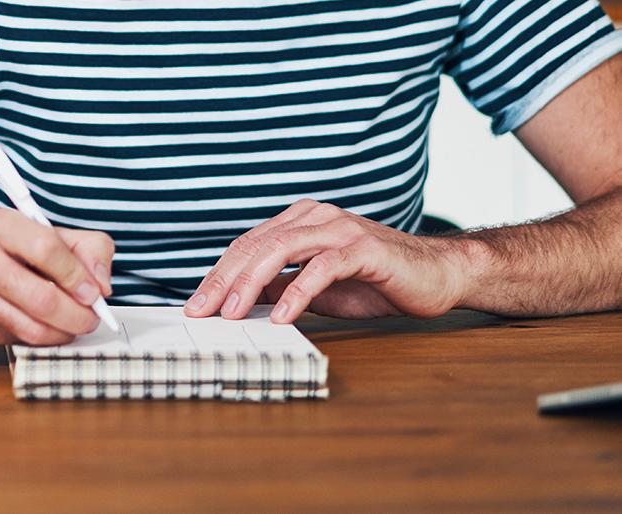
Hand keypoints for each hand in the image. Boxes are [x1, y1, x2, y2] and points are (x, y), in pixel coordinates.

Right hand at [0, 208, 113, 347]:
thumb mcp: (32, 231)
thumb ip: (80, 247)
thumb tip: (102, 283)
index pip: (47, 249)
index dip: (78, 276)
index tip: (94, 293)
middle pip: (41, 299)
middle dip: (76, 316)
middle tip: (89, 319)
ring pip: (29, 329)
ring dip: (59, 333)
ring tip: (68, 326)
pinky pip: (10, 342)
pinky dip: (31, 339)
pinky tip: (32, 326)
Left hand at [183, 199, 476, 323]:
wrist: (437, 276)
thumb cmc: (376, 283)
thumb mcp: (314, 290)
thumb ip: (277, 289)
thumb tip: (235, 304)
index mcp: (299, 222)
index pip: (247, 246)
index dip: (217, 275)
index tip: (195, 306)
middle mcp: (315, 218)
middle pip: (256, 245)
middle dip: (224, 280)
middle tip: (201, 311)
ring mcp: (340, 229)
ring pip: (282, 249)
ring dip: (251, 283)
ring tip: (232, 313)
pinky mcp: (364, 248)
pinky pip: (322, 267)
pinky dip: (298, 291)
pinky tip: (282, 314)